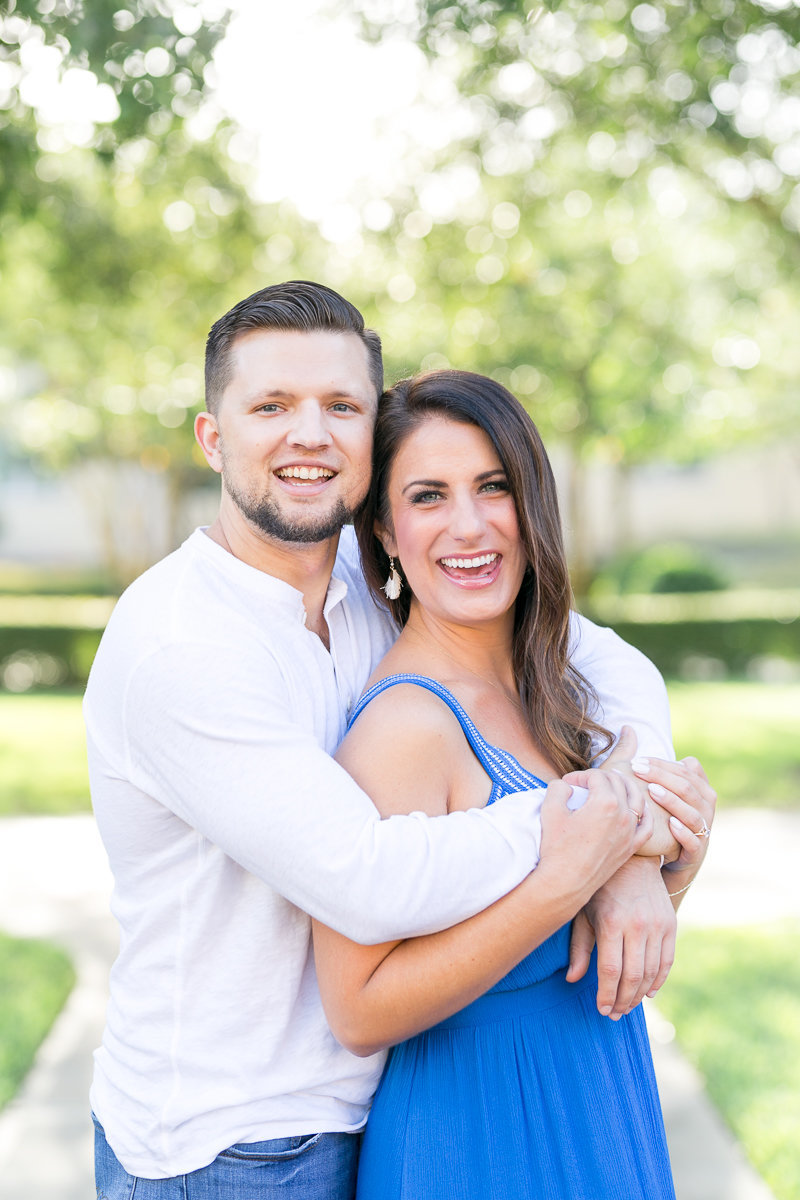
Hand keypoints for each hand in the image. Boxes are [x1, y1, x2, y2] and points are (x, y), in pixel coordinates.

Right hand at [539, 766, 653, 900]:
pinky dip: (644, 812)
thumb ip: (559, 788)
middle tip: (586, 783)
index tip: (568, 783)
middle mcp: (623, 815)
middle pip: (617, 782)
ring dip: (625, 786)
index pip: (596, 776)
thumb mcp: (550, 811)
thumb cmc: (556, 848)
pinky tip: (637, 807)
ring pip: (637, 798)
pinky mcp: (631, 847)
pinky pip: (647, 825)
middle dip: (600, 777)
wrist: (565, 883)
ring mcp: (630, 832)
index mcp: (605, 802)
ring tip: (614, 783)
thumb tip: (567, 786)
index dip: (580, 776)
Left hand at [567, 857, 675, 1017]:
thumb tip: (572, 979)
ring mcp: (657, 925)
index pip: (611, 971)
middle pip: (632, 976)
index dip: (607, 995)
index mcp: (612, 922)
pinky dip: (659, 980)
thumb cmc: (600, 888)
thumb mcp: (584, 913)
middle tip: (615, 1014)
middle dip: (623, 1001)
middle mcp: (637, 925)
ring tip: (628, 1006)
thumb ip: (579, 947)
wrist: (632, 860)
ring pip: (651, 973)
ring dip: (639, 995)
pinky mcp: (671, 924)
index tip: (602, 1009)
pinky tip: (649, 993)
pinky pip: (667, 961)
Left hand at [630, 754, 716, 877]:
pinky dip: (684, 832)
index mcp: (700, 791)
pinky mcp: (696, 853)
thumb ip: (649, 766)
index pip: (686, 770)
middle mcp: (705, 809)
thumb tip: (628, 730)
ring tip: (651, 791)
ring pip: (694, 812)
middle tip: (637, 769)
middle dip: (662, 776)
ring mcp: (703, 831)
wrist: (666, 865)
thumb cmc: (661, 822)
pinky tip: (670, 824)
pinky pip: (695, 841)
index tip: (636, 760)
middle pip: (689, 787)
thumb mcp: (657, 793)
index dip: (662, 764)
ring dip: (673, 800)